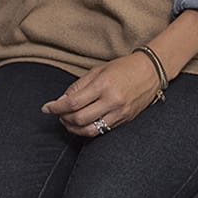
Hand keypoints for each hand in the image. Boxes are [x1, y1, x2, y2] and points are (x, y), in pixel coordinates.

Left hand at [40, 51, 160, 137]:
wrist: (151, 71)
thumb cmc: (123, 67)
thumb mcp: (98, 70)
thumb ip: (79, 86)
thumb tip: (62, 100)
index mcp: (103, 85)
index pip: (73, 102)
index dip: (56, 107)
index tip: (46, 108)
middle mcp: (112, 100)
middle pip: (79, 118)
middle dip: (64, 119)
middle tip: (58, 114)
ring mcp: (120, 112)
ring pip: (90, 130)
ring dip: (74, 129)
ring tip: (68, 121)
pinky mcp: (125, 120)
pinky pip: (102, 130)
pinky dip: (88, 130)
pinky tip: (82, 124)